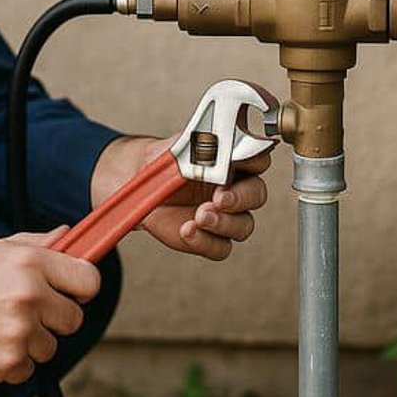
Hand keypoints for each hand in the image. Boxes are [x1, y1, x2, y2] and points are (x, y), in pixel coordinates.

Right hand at [0, 228, 99, 384]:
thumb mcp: (0, 249)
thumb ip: (40, 243)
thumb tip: (70, 236)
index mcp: (31, 264)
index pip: (89, 281)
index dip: (82, 287)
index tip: (72, 291)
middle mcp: (29, 297)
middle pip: (74, 319)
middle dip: (56, 316)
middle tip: (30, 310)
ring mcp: (18, 333)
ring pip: (51, 346)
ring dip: (33, 340)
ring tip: (3, 325)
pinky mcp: (6, 364)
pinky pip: (29, 368)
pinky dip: (14, 361)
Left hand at [91, 135, 269, 260]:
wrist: (138, 184)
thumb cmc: (162, 163)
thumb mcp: (177, 148)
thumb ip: (196, 149)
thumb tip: (211, 149)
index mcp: (232, 160)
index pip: (258, 159)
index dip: (253, 162)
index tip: (234, 165)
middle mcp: (234, 188)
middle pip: (256, 195)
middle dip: (239, 198)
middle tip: (218, 199)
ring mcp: (225, 216)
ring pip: (243, 225)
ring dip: (223, 223)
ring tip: (199, 216)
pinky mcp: (210, 238)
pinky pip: (220, 247)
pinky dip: (205, 241)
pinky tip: (187, 230)